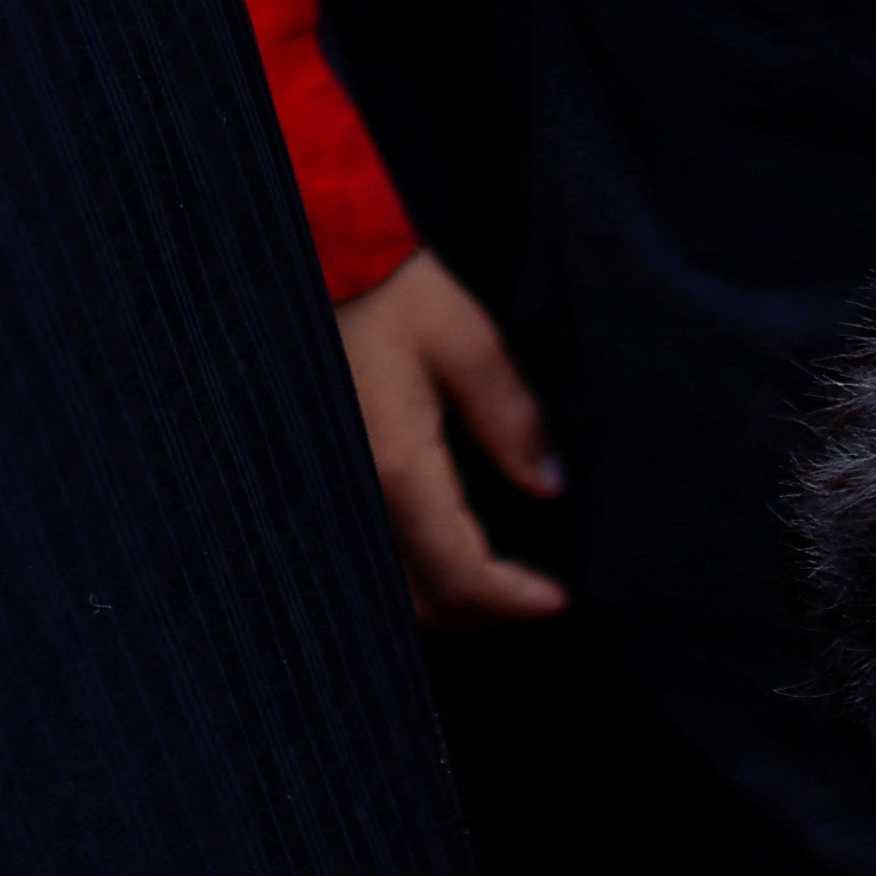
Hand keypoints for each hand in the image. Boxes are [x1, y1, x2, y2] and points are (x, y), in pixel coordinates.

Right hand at [335, 248, 565, 627]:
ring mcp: (333, 496)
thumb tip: (550, 485)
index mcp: (396, 464)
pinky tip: (449, 555)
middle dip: (487, 613)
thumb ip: (512, 416)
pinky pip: (371, 562)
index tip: (559, 598)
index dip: (514, 599)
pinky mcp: (323, 487)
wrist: (316, 263)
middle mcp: (356, 495)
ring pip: (392, 594)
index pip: (462, 572)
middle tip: (536, 595)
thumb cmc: (388, 290)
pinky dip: (415, 578)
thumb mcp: (466, 338)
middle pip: (425, 602)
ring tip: (499, 583)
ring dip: (449, 604)